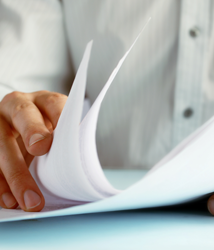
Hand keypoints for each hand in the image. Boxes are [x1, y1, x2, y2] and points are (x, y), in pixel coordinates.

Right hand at [0, 91, 66, 211]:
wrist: (27, 129)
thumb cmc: (49, 131)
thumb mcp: (59, 129)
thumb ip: (68, 139)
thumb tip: (81, 159)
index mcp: (44, 101)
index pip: (53, 103)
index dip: (58, 116)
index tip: (63, 131)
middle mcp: (19, 106)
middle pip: (23, 115)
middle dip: (32, 131)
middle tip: (39, 148)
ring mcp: (0, 123)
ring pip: (2, 143)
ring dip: (14, 174)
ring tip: (28, 200)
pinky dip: (0, 184)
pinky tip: (9, 200)